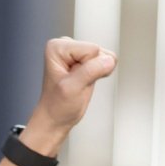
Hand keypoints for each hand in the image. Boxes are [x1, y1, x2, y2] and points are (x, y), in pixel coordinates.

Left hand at [22, 37, 117, 153]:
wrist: (55, 120)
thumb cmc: (56, 107)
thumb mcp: (72, 89)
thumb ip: (90, 71)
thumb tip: (109, 60)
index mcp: (57, 47)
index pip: (91, 50)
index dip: (87, 69)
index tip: (74, 81)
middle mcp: (66, 45)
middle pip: (98, 52)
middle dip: (92, 71)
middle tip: (77, 84)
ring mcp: (77, 52)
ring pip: (103, 56)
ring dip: (95, 74)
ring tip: (79, 84)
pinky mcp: (86, 60)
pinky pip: (105, 61)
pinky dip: (98, 75)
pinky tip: (85, 82)